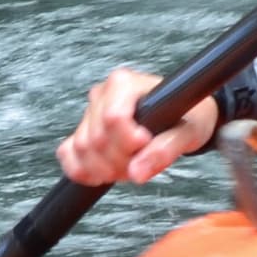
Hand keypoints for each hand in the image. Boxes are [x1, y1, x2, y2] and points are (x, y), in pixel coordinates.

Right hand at [60, 65, 220, 185]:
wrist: (184, 118)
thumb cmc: (188, 117)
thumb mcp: (188, 132)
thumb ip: (165, 150)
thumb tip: (137, 172)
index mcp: (126, 83)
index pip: (112, 117)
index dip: (127, 141)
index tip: (145, 145)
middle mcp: (103, 94)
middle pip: (97, 138)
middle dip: (120, 160)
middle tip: (142, 163)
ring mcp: (89, 113)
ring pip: (81, 148)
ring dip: (105, 168)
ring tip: (131, 167)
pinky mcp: (81, 130)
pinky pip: (67, 153)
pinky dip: (82, 170)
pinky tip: (104, 173)